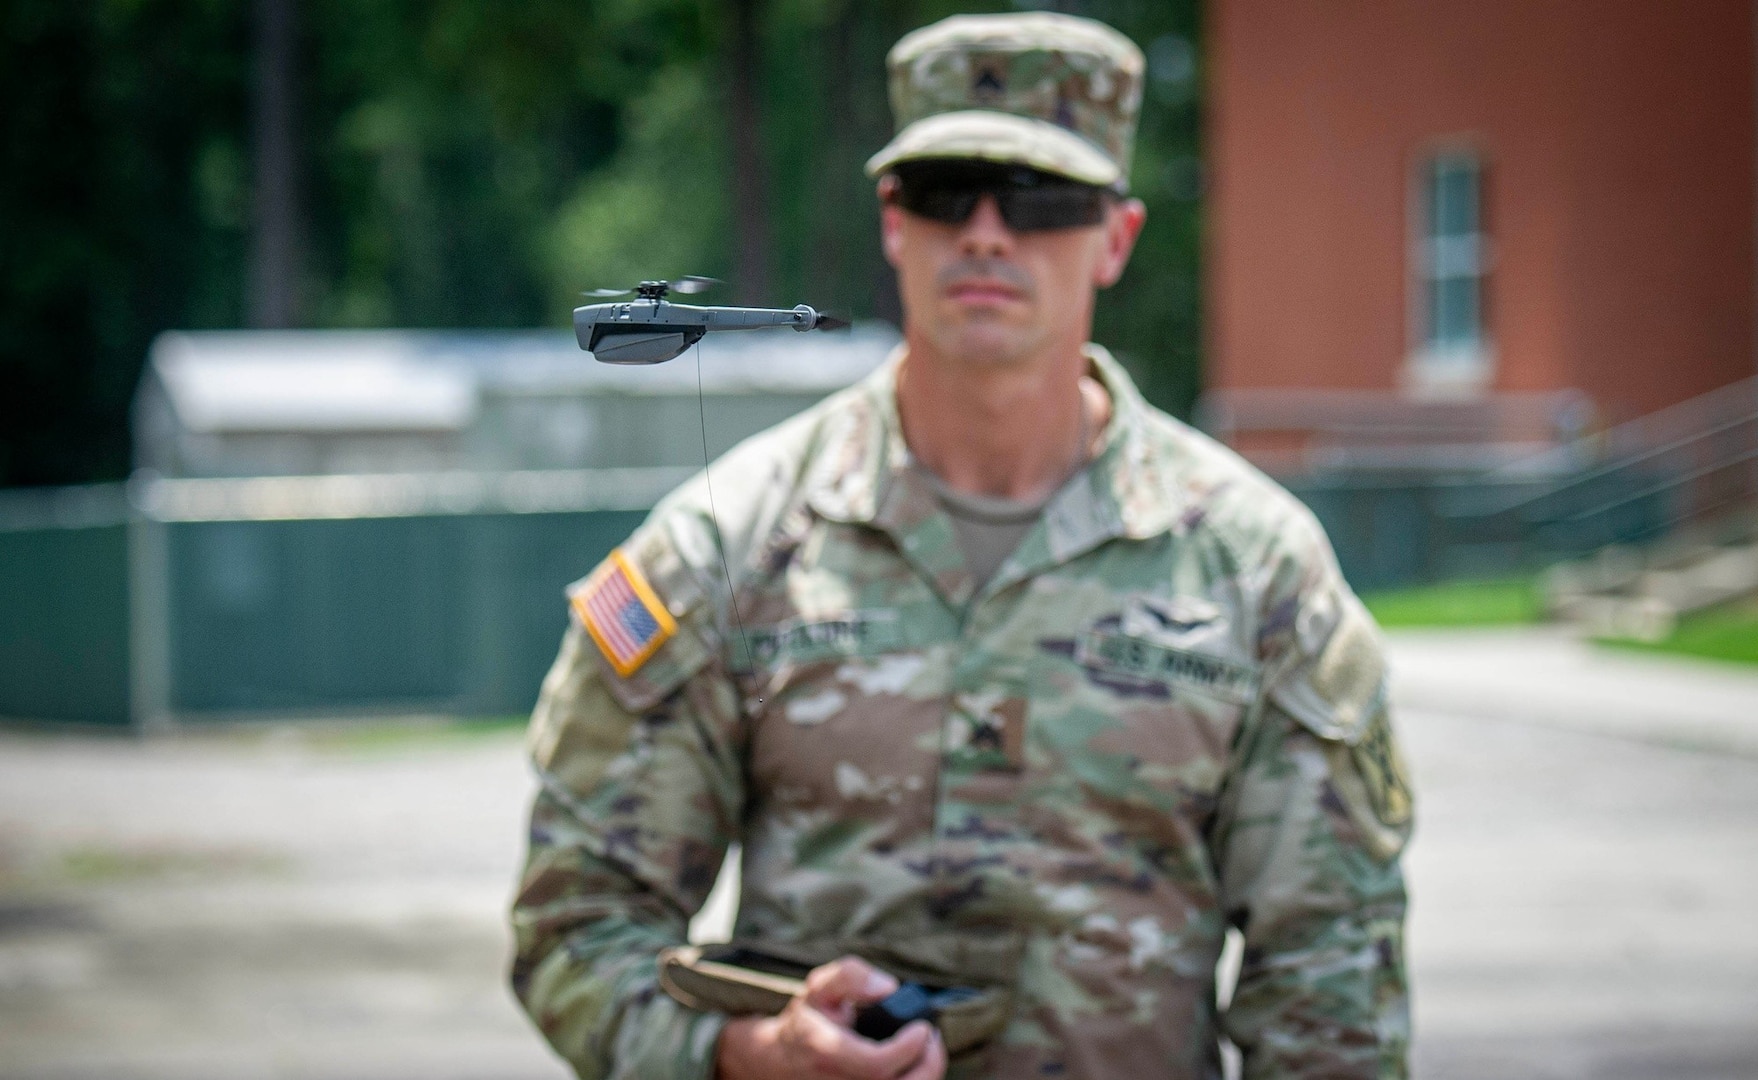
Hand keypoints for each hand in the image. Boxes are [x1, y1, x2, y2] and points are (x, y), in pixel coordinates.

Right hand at [714, 955, 946, 1079]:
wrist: (783, 1060)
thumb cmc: (808, 1020)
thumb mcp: (819, 987)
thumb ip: (850, 976)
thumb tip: (887, 987)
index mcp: (826, 1052)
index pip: (877, 1064)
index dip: (908, 1048)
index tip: (922, 1028)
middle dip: (928, 1064)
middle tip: (931, 1037)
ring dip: (925, 1073)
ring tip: (925, 1048)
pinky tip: (913, 1063)